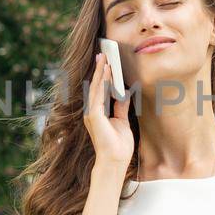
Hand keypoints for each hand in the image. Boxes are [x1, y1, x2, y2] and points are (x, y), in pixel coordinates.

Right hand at [83, 52, 133, 169]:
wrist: (115, 161)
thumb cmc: (119, 145)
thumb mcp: (122, 121)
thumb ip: (120, 107)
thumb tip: (123, 93)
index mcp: (97, 113)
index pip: (99, 90)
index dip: (103, 76)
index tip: (106, 62)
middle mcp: (91, 111)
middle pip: (95, 86)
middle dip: (100, 69)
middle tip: (103, 53)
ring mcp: (91, 113)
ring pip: (95, 87)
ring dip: (100, 72)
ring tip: (104, 57)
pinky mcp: (93, 115)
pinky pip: (98, 94)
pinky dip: (102, 82)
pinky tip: (106, 72)